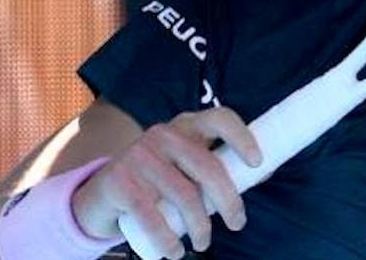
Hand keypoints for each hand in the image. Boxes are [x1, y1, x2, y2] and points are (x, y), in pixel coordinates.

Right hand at [70, 107, 262, 257]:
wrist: (101, 192)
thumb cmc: (157, 179)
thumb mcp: (183, 164)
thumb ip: (214, 164)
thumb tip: (263, 173)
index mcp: (185, 126)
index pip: (219, 118)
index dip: (242, 137)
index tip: (258, 163)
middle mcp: (163, 135)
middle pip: (208, 166)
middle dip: (229, 200)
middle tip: (238, 224)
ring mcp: (139, 156)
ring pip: (184, 195)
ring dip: (200, 227)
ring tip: (204, 243)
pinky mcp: (118, 181)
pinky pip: (150, 214)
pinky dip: (167, 239)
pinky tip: (174, 252)